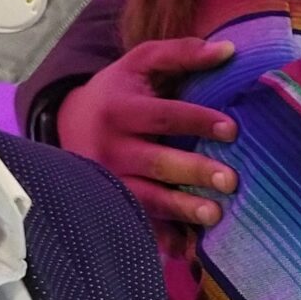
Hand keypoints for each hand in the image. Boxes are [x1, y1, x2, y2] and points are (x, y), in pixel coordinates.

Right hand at [61, 37, 240, 226]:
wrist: (68, 121)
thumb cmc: (119, 90)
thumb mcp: (140, 63)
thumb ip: (181, 53)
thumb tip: (229, 50)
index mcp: (121, 109)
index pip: (164, 116)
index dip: (198, 121)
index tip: (232, 130)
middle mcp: (112, 148)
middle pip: (156, 162)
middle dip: (193, 172)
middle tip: (231, 181)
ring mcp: (108, 181)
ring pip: (146, 199)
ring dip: (181, 209)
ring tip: (214, 216)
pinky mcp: (109, 204)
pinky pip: (136, 224)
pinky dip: (160, 238)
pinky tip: (186, 249)